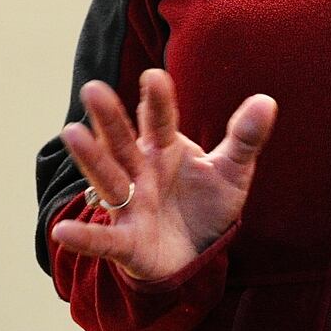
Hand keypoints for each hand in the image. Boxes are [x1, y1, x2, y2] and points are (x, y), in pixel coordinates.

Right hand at [51, 68, 277, 280]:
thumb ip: (245, 139)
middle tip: (93, 88)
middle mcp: (140, 171)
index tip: (154, 76)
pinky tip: (62, 232)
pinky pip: (104, 239)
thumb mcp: (232, 171)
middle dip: (110, 118)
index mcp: (164, 148)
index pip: (159, 120)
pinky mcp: (127, 241)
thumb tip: (268, 100)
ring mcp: (130, 205)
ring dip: (91, 158)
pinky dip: (84, 237)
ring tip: (72, 133)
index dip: (156, 100)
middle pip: (123, 142)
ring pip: (108, 178)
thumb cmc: (206, 203)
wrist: (197, 253)